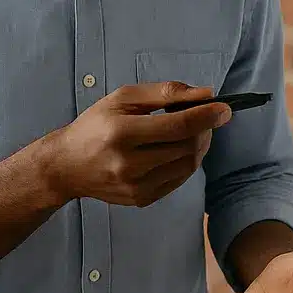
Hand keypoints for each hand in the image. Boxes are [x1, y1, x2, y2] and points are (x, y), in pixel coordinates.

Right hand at [40, 82, 232, 206]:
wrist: (66, 166)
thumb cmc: (95, 125)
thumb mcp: (123, 98)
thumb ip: (165, 92)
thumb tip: (206, 94)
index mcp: (121, 132)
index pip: (178, 126)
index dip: (207, 116)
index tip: (225, 108)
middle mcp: (128, 163)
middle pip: (187, 147)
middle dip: (204, 129)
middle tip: (206, 117)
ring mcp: (135, 186)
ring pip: (187, 165)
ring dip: (199, 146)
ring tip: (193, 131)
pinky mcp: (140, 200)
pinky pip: (178, 180)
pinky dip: (187, 162)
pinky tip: (179, 149)